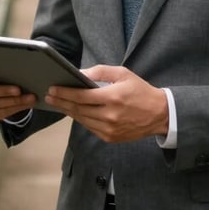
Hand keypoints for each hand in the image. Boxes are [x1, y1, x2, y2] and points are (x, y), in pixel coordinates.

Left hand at [45, 65, 168, 142]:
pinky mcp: (111, 138)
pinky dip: (80, 119)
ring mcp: (110, 129)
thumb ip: (100, 71)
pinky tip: (74, 112)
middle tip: (49, 96)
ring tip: (58, 103)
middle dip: (61, 102)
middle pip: (78, 109)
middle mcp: (110, 116)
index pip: (81, 96)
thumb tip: (79, 73)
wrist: (159, 114)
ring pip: (82, 120)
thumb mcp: (122, 74)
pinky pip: (90, 128)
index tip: (53, 89)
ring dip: (68, 111)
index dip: (65, 93)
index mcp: (113, 97)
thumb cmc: (140, 90)